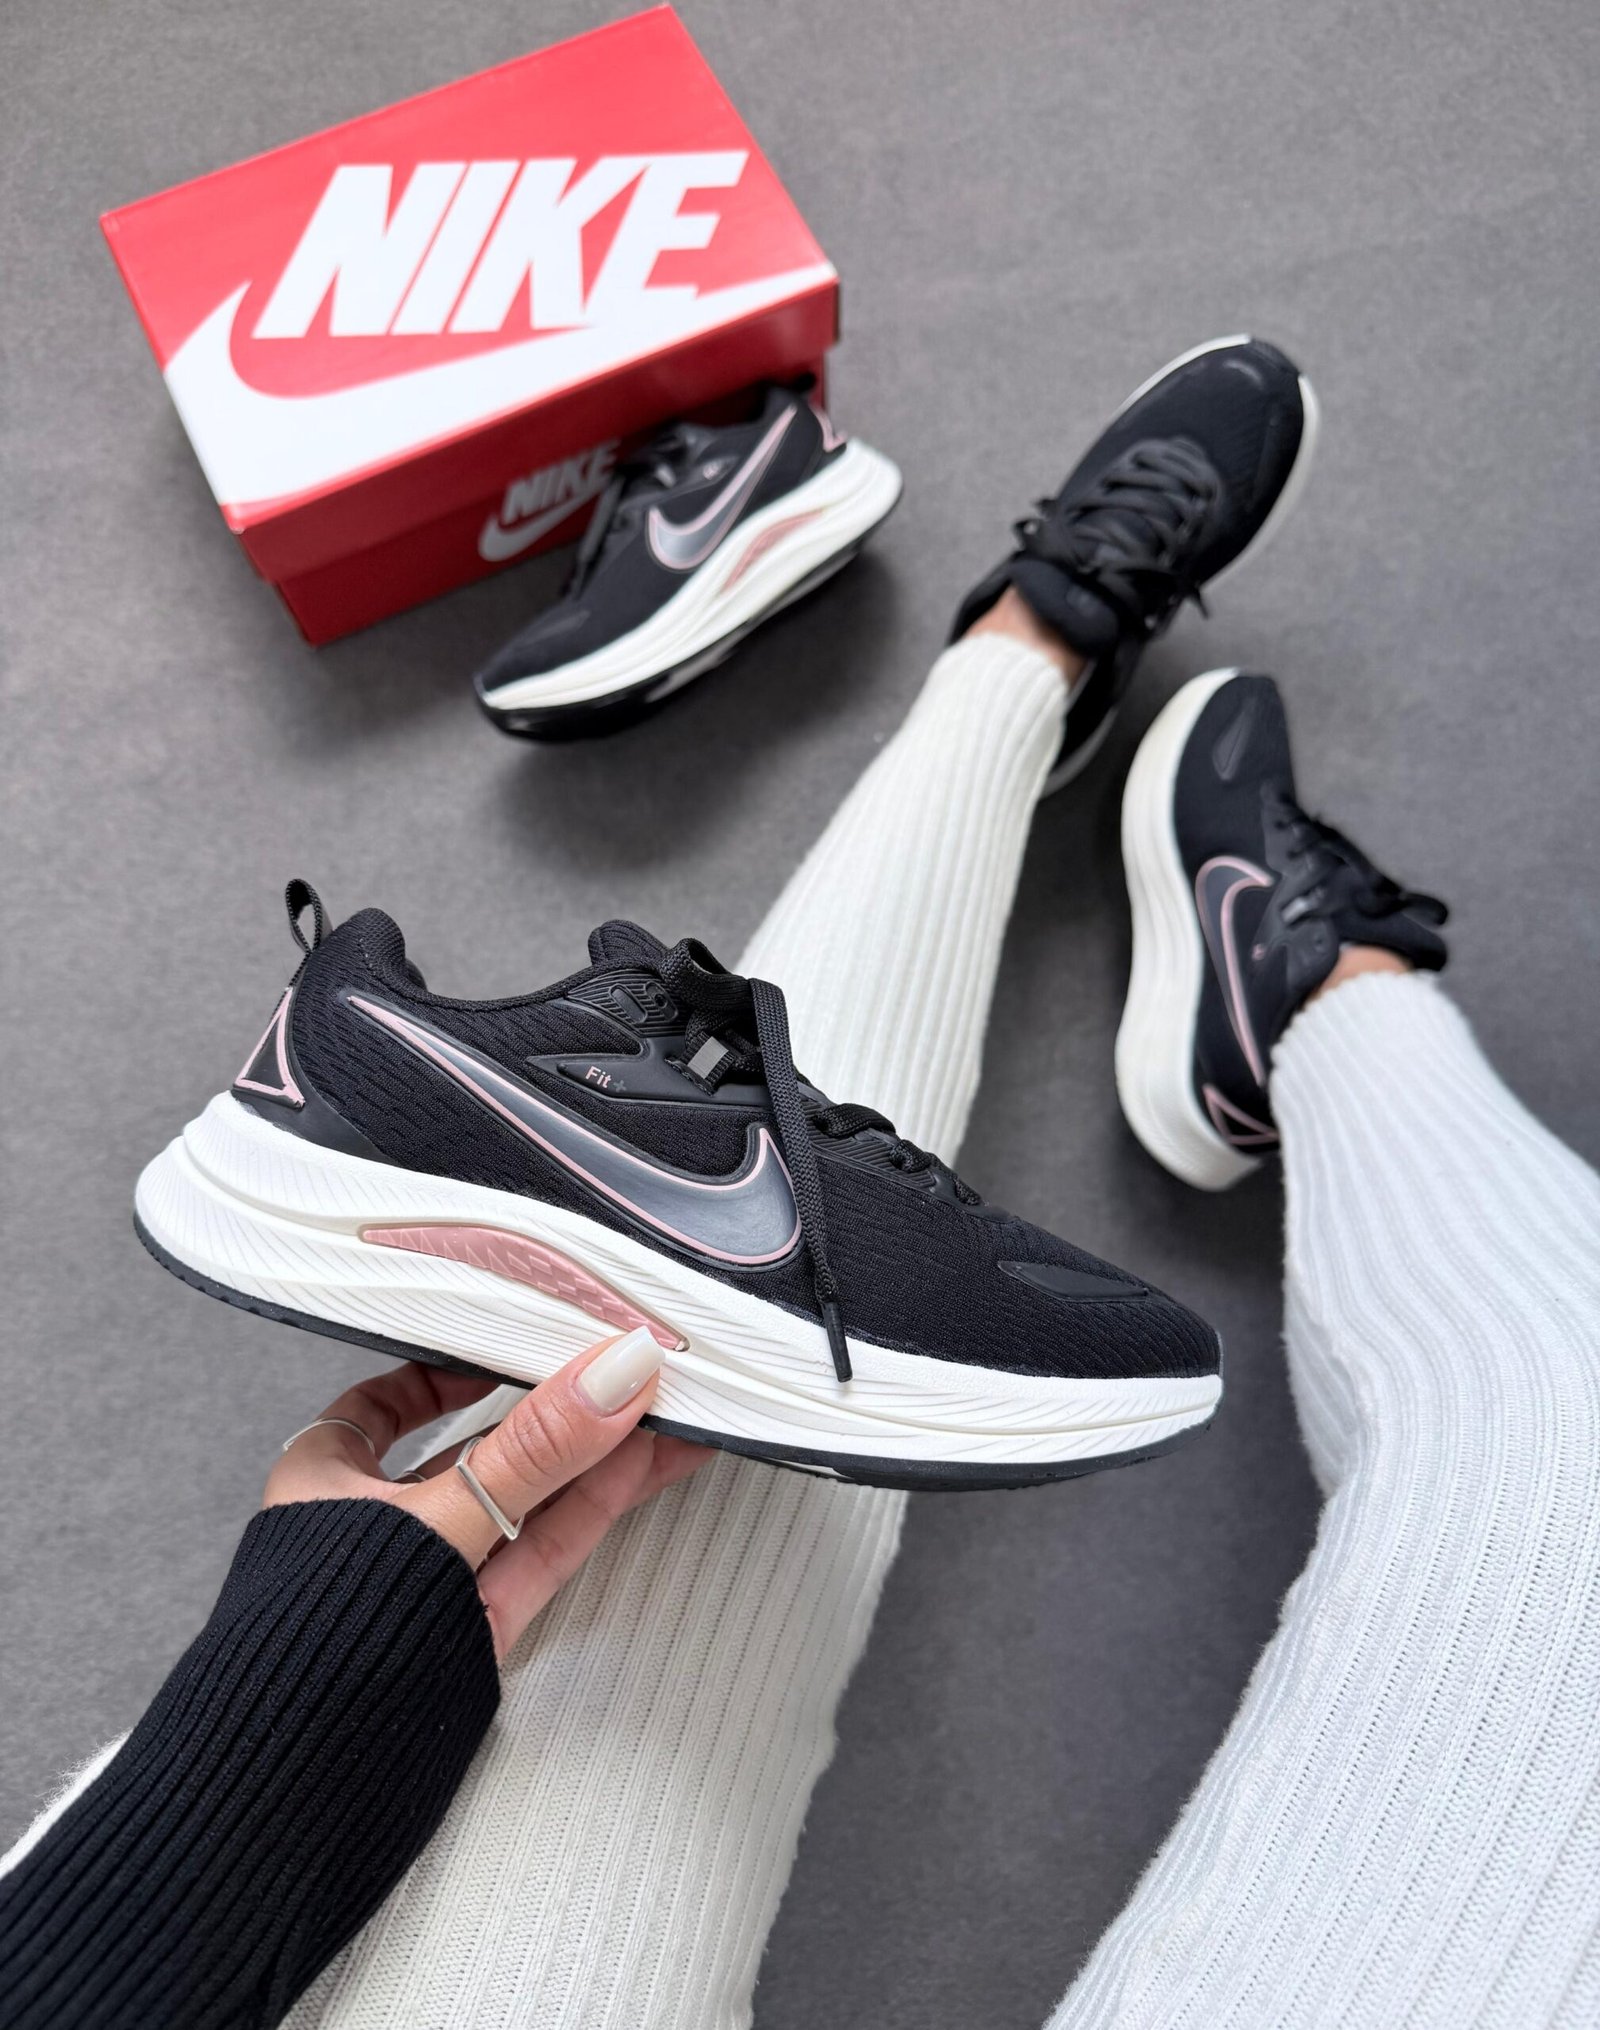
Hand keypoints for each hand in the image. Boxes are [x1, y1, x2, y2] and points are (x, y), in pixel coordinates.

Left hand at [264, 1329, 710, 1659]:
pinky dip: (593, 1505)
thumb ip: (532, 1450)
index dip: (459, 1361)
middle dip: (557, 1408)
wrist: (302, 1793)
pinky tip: (645, 1461)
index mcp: (325, 1476)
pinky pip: (542, 1548)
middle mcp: (380, 1521)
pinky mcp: (478, 1626)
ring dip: (596, 1453)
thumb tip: (612, 1374)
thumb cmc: (314, 1651)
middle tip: (628, 1366)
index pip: (395, 1397)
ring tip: (667, 1404)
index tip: (525, 1332)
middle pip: (480, 1445)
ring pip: (524, 1498)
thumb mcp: (439, 1521)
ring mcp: (434, 1576)